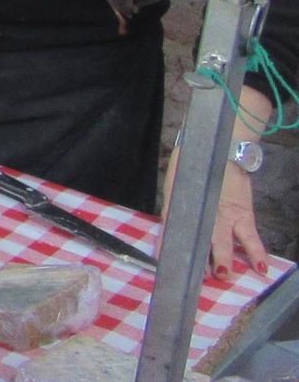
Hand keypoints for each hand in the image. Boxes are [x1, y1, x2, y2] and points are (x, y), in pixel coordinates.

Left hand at [161, 86, 272, 281]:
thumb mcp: (177, 183)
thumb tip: (169, 227)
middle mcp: (202, 212)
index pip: (170, 228)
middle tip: (198, 277)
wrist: (221, 148)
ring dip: (222, 259)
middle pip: (198, 240)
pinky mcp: (243, 213)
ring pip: (223, 241)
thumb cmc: (195, 167)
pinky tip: (261, 268)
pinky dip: (257, 253)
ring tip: (223, 275)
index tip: (164, 263)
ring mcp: (224, 214)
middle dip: (197, 259)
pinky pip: (251, 236)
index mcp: (180, 204)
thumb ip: (174, 204)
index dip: (167, 246)